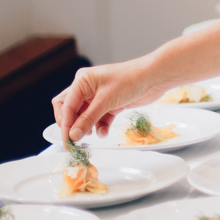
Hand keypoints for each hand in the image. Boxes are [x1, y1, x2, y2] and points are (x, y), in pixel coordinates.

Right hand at [51, 58, 167, 142]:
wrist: (155, 78)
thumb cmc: (130, 80)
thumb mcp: (106, 101)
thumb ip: (88, 119)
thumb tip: (72, 135)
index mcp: (82, 81)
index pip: (65, 105)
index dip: (65, 124)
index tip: (67, 141)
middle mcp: (88, 88)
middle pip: (71, 110)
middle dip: (73, 125)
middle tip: (75, 140)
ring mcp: (99, 96)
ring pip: (85, 116)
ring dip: (87, 127)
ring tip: (91, 136)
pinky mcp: (110, 104)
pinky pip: (99, 118)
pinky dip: (100, 126)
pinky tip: (104, 132)